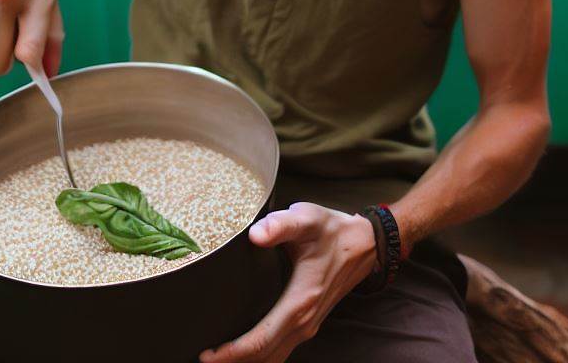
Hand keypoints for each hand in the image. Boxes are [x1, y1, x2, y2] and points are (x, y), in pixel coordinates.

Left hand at [200, 202, 376, 362]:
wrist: (364, 244)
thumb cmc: (331, 230)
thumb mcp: (306, 219)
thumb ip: (280, 225)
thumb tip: (255, 235)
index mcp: (300, 301)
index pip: (261, 340)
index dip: (232, 352)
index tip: (206, 355)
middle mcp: (304, 321)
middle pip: (265, 357)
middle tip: (203, 361)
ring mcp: (308, 325)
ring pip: (274, 357)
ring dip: (247, 362)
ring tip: (219, 360)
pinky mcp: (309, 321)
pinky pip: (282, 349)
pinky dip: (262, 356)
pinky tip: (245, 351)